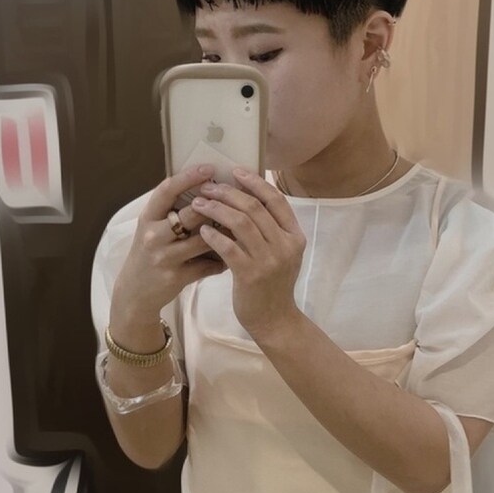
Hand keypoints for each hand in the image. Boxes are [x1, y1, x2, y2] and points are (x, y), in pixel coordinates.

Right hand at [112, 164, 227, 321]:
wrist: (135, 292)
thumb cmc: (150, 253)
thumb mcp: (153, 228)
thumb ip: (172, 210)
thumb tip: (207, 188)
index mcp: (147, 217)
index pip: (167, 190)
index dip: (189, 177)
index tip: (210, 169)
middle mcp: (153, 236)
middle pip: (190, 214)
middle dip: (215, 207)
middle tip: (235, 199)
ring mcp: (164, 257)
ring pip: (203, 240)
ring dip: (225, 234)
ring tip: (241, 228)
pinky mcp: (175, 277)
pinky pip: (207, 265)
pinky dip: (221, 261)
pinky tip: (230, 257)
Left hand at [189, 168, 306, 341]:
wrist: (274, 320)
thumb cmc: (273, 285)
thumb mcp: (282, 254)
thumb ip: (271, 229)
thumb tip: (247, 199)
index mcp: (294, 236)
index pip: (276, 199)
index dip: (255, 182)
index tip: (236, 172)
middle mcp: (285, 245)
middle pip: (255, 207)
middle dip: (228, 193)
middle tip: (208, 187)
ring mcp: (269, 260)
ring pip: (240, 223)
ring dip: (216, 209)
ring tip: (199, 204)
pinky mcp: (250, 274)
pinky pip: (229, 247)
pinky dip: (214, 235)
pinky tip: (202, 230)